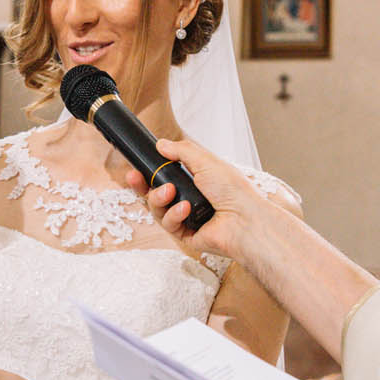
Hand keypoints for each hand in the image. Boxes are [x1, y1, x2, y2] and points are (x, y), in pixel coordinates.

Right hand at [124, 136, 269, 261]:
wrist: (245, 219)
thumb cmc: (233, 190)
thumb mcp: (205, 161)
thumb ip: (181, 151)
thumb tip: (161, 144)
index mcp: (195, 180)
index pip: (164, 175)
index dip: (148, 172)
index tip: (136, 167)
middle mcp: (189, 198)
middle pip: (155, 193)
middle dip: (143, 186)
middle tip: (134, 177)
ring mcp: (187, 218)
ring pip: (157, 209)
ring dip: (159, 198)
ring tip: (170, 192)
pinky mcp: (185, 235)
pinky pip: (168, 224)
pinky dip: (173, 215)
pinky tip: (185, 209)